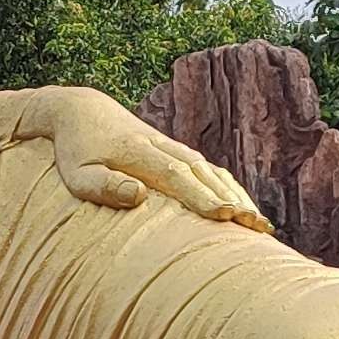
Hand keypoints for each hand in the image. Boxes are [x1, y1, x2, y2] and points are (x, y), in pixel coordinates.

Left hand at [45, 87, 268, 230]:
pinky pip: (209, 170)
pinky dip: (230, 188)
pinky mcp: (177, 153)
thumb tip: (141, 195)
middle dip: (233, 200)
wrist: (83, 111)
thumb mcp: (78, 173)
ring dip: (238, 196)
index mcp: (140, 154)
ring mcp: (174, 148)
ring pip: (212, 171)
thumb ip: (105, 185)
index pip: (177, 176)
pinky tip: (246, 209)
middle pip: (204, 174)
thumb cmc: (77, 151)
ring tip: (261, 225)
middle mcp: (164, 148)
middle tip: (257, 226)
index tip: (226, 215)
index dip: (202, 196)